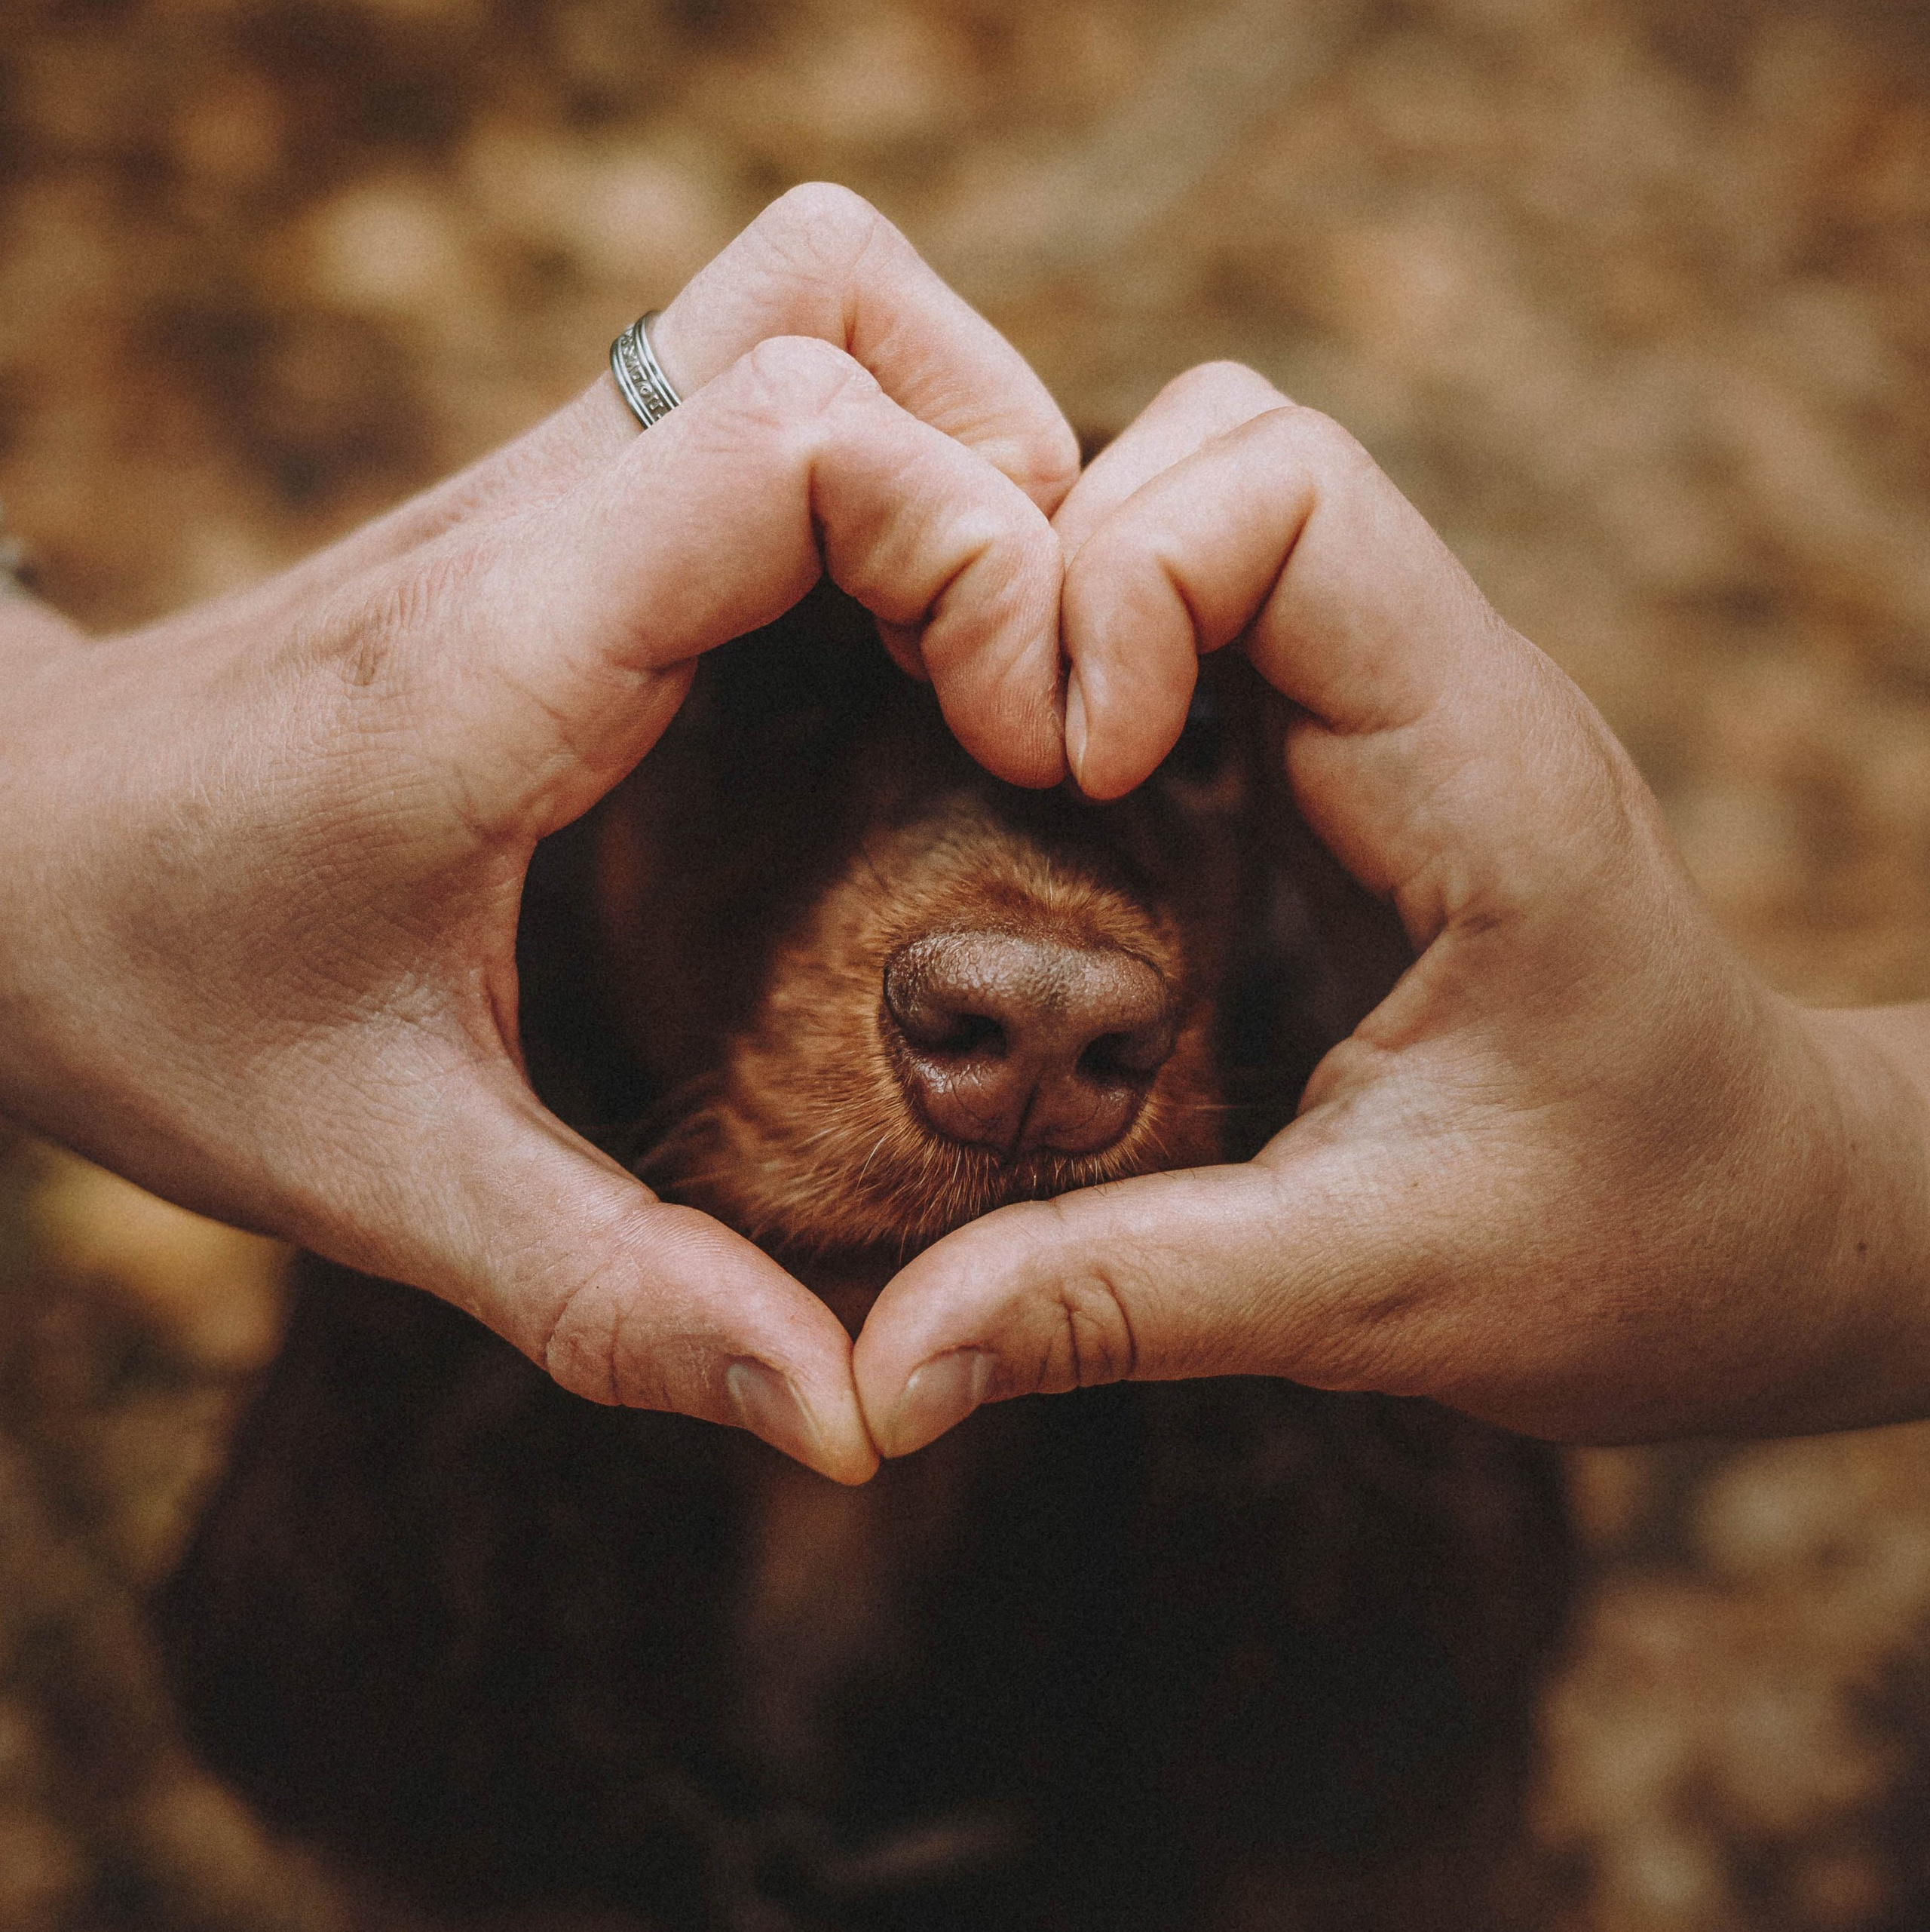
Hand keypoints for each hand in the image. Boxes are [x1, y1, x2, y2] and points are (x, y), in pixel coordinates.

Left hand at [0, 184, 1078, 1484]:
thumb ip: (621, 1300)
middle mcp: (542, 520)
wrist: (1, 854)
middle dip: (1007, 478)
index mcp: (504, 659)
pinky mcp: (569, 503)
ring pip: (818, 301)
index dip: (980, 554)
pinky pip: (779, 389)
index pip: (799, 446)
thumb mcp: (388, 1178)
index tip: (1042, 743)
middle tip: (1039, 697)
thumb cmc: (165, 998)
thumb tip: (852, 1419)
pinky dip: (897, 474)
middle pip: (839, 312)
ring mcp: (553, 484)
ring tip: (992, 656)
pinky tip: (902, 659)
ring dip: (960, 442)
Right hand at [853, 361, 1929, 1456]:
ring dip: (1075, 600)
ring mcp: (1398, 711)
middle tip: (999, 764)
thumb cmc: (1632, 1249)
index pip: (1289, 495)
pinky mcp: (1355, 758)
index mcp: (1481, 772)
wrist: (1767, 1229)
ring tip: (1007, 774)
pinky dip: (1103, 654)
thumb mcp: (1373, 1292)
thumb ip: (1126, 1304)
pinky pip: (1208, 612)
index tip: (1068, 773)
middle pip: (1227, 452)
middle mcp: (1441, 693)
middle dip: (1066, 565)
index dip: (1126, 583)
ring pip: (1207, 505)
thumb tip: (880, 1376)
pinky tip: (1052, 801)